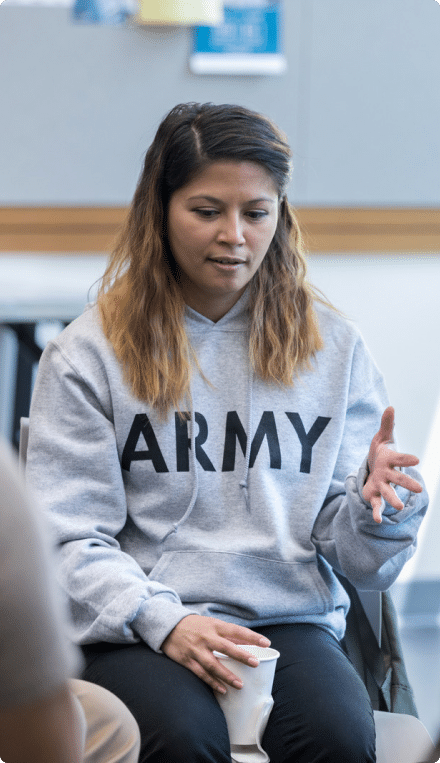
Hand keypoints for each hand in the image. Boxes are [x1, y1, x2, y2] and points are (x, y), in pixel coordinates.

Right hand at [161, 614, 270, 693]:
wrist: (168, 625)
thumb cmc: (195, 625)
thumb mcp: (211, 624)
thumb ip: (227, 633)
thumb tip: (248, 642)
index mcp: (215, 626)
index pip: (237, 631)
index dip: (252, 637)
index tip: (266, 643)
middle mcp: (206, 637)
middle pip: (227, 647)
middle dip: (241, 656)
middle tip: (255, 663)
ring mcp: (196, 649)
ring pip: (214, 664)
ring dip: (227, 675)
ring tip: (240, 685)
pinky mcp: (187, 660)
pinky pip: (201, 673)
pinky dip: (212, 682)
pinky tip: (222, 689)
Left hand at [362, 406, 422, 523]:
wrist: (374, 469)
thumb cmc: (380, 452)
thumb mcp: (381, 438)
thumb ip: (387, 424)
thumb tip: (390, 407)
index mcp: (391, 460)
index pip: (400, 458)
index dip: (407, 459)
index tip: (417, 459)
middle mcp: (389, 474)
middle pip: (398, 479)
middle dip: (407, 483)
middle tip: (419, 489)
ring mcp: (382, 486)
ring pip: (388, 493)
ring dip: (393, 499)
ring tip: (399, 506)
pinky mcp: (374, 495)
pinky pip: (376, 504)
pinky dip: (377, 512)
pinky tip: (377, 519)